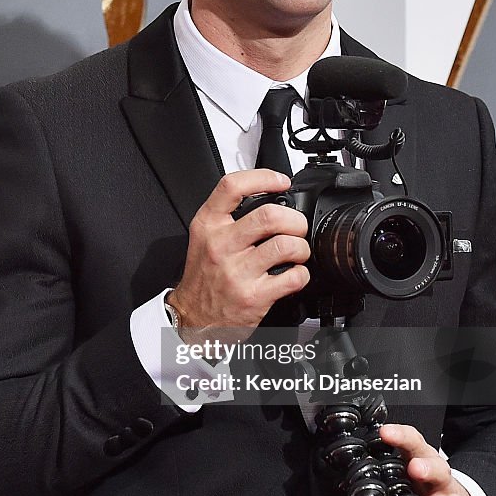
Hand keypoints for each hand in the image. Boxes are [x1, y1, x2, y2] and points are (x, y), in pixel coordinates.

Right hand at [168, 169, 310, 333]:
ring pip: (285, 245)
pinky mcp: (253, 296)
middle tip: (296, 227)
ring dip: (301, 247)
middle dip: (294, 220)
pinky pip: (293, 277)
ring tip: (297, 252)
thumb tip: (270, 197)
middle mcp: (221, 246)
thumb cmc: (204, 277)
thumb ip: (229, 216)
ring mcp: (237, 272)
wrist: (193, 317)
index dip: (263, 177)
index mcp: (208, 225)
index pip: (232, 187)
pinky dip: (302, 274)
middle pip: (269, 216)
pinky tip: (294, 274)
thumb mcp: (204, 238)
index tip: (282, 182)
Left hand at [378, 424, 481, 495]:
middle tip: (414, 468)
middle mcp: (440, 481)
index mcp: (422, 464)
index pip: (413, 443)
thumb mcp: (405, 478)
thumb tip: (349, 477)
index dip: (400, 436)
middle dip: (426, 467)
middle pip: (437, 468)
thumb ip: (384, 474)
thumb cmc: (425, 491)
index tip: (385, 432)